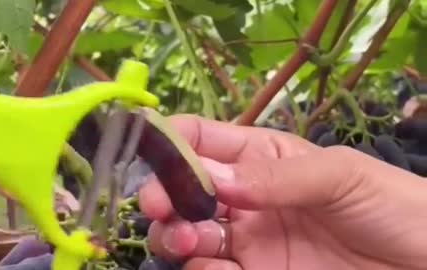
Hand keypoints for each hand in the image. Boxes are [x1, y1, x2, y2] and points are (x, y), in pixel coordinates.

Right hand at [139, 114, 426, 269]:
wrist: (423, 265)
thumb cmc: (388, 203)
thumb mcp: (338, 175)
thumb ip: (274, 176)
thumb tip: (214, 178)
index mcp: (259, 156)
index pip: (202, 140)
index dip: (171, 142)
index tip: (149, 154)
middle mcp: (245, 197)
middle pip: (184, 192)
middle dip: (162, 196)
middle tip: (157, 207)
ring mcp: (248, 239)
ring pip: (188, 234)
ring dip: (175, 236)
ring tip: (186, 242)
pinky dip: (200, 269)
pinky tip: (214, 267)